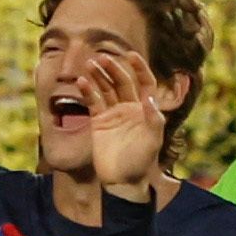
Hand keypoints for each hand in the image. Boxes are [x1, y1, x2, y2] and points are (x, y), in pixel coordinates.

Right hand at [78, 49, 170, 196]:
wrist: (122, 181)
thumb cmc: (141, 162)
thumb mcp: (153, 141)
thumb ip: (154, 120)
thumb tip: (149, 99)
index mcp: (146, 110)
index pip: (145, 83)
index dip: (140, 68)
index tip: (131, 55)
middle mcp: (130, 108)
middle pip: (122, 82)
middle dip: (113, 69)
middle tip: (102, 57)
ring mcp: (114, 114)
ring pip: (106, 89)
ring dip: (99, 76)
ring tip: (89, 64)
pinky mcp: (99, 122)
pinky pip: (93, 102)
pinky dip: (87, 92)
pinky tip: (81, 82)